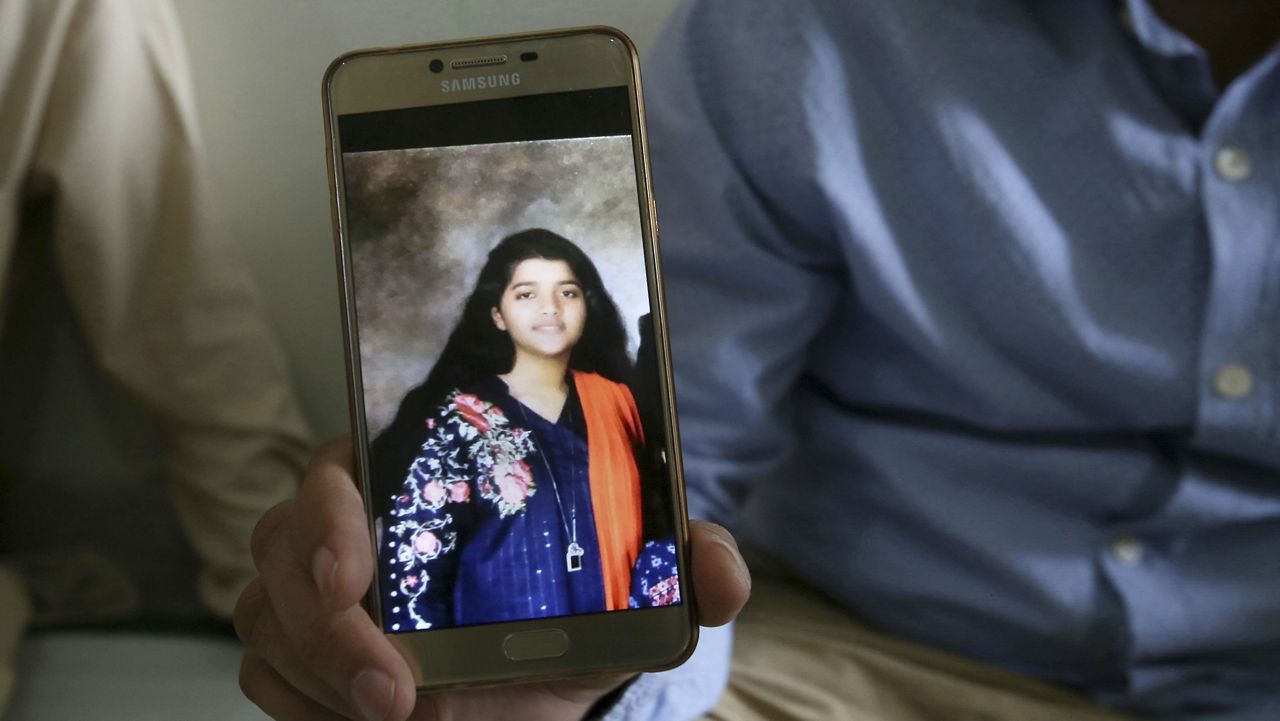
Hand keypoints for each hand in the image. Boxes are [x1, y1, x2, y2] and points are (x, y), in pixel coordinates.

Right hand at [234, 436, 750, 720]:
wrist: (532, 694)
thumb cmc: (568, 622)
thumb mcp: (627, 594)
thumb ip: (679, 569)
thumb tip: (722, 570)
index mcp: (417, 475)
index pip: (343, 462)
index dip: (330, 504)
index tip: (356, 564)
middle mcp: (351, 526)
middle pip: (284, 543)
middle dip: (324, 620)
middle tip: (392, 686)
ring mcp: (313, 593)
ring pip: (265, 614)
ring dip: (318, 671)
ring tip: (393, 713)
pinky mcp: (299, 656)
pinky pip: (263, 674)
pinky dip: (304, 702)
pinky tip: (362, 718)